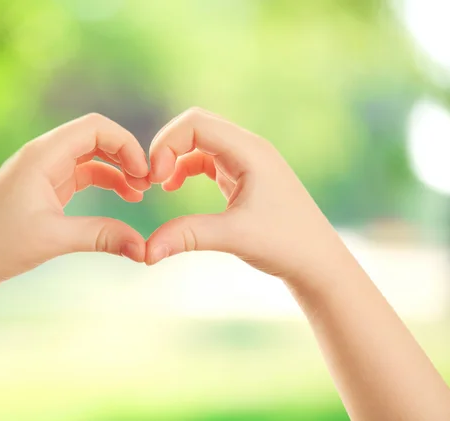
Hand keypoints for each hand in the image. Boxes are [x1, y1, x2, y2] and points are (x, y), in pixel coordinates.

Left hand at [0, 113, 148, 284]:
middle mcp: (43, 155)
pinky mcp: (46, 185)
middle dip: (125, 155)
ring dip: (117, 169)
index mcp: (42, 155)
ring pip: (91, 156)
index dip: (125, 144)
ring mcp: (44, 169)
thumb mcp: (55, 238)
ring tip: (139, 192)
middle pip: (95, 137)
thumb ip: (102, 236)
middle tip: (147, 183)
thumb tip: (143, 248)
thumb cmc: (1, 245)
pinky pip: (82, 173)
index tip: (143, 173)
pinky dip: (105, 180)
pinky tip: (123, 196)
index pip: (94, 127)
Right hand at [145, 107, 347, 283]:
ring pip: (200, 141)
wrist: (317, 261)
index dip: (167, 144)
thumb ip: (187, 236)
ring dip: (175, 156)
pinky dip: (185, 167)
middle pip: (196, 124)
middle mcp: (249, 148)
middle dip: (168, 146)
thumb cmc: (286, 245)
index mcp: (250, 151)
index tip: (155, 180)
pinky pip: (207, 158)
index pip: (196, 123)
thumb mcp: (234, 237)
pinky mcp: (242, 176)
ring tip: (159, 184)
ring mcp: (246, 160)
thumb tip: (146, 252)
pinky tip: (174, 187)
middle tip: (152, 179)